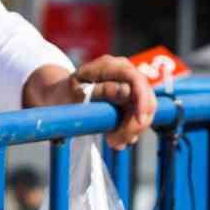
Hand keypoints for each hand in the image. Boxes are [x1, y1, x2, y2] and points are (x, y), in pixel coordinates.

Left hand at [22, 55, 158, 149]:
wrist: (62, 98)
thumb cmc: (67, 95)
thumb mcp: (77, 95)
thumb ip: (101, 92)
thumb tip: (127, 91)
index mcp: (109, 66)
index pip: (135, 79)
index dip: (142, 99)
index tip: (139, 121)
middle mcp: (125, 72)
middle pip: (147, 98)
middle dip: (135, 124)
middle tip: (115, 143)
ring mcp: (130, 86)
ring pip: (147, 111)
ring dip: (133, 131)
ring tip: (113, 142)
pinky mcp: (133, 100)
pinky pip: (141, 117)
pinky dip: (131, 131)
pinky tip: (116, 138)